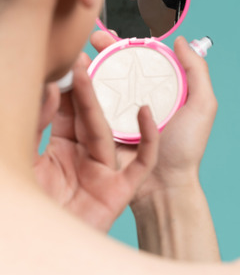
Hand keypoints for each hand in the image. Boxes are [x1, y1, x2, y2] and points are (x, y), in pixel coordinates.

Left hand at [34, 56, 158, 231]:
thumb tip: (46, 90)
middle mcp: (85, 157)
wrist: (41, 246)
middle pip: (87, 116)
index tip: (64, 62)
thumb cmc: (34, 206)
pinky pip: (141, 162)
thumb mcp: (28, 160)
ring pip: (106, 132)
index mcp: (62, 150)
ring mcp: (104, 172)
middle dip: (82, 87)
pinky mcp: (120, 189)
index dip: (64, 88)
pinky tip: (145, 113)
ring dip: (100, 102)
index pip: (66, 112)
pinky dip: (147, 138)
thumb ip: (36, 125)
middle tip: (79, 57)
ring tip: (91, 72)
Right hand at [90, 31, 217, 202]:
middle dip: (105, 49)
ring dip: (90, 65)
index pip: (142, 59)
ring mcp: (120, 112)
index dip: (129, 44)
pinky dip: (83, 90)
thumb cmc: (186, 147)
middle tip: (94, 39)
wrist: (164, 186)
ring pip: (102, 82)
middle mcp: (138, 97)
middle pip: (119, 67)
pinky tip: (75, 78)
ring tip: (80, 54)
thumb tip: (179, 40)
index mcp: (160, 89)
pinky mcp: (105, 127)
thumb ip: (196, 72)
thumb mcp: (202, 106)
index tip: (116, 33)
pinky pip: (92, 105)